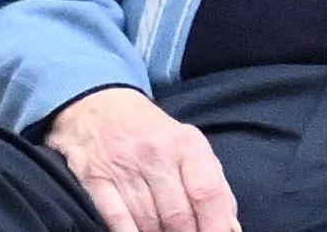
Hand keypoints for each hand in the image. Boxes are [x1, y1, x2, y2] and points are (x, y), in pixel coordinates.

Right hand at [45, 87, 240, 231]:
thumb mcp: (190, 146)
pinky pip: (118, 219)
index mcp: (187, 144)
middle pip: (178, 215)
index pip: (207, 192)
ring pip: (149, 222)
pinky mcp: (96, 178)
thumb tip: (230, 227)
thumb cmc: (154, 134)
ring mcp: (123, 166)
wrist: (99, 105)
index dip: (215, 226)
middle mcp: (156, 153)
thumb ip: (214, 184)